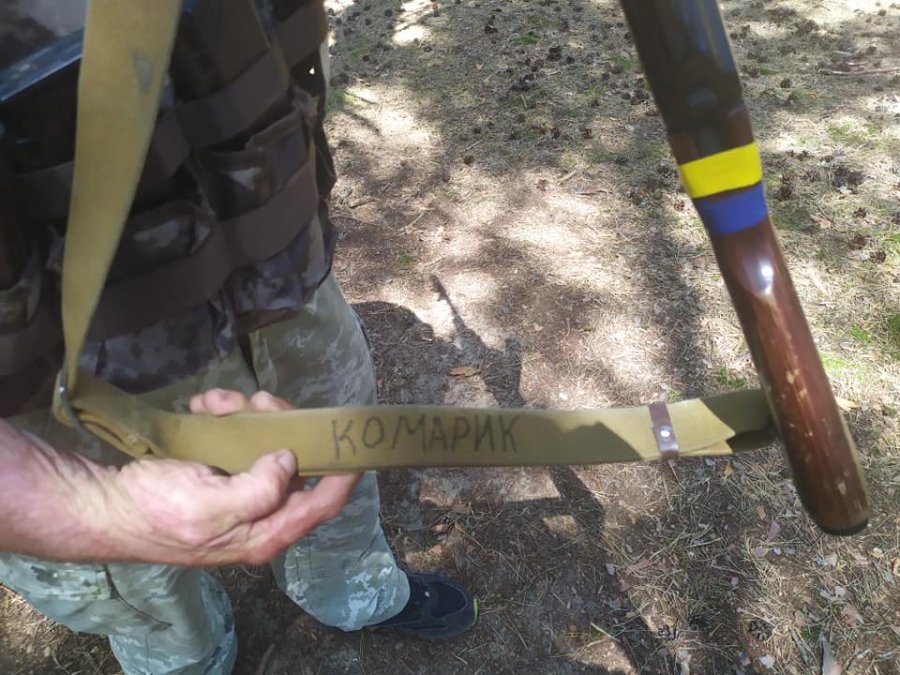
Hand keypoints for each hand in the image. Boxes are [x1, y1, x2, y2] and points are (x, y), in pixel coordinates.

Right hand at [96, 389, 361, 565]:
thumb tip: (290, 463)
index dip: (345, 475)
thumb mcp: (212, 509)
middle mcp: (262, 511)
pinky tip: (205, 405)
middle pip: (298, 462)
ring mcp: (243, 487)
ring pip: (270, 439)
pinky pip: (239, 433)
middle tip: (259, 402)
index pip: (323, 505)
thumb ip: (259, 492)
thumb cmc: (158, 512)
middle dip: (282, 424)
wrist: (106, 504)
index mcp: (266, 531)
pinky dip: (226, 413)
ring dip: (248, 412)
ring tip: (218, 401)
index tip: (355, 441)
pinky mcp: (223, 468)